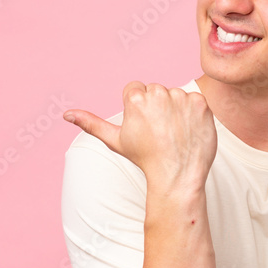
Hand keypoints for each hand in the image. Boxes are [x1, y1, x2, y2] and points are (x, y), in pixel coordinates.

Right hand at [63, 81, 216, 189]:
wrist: (177, 176)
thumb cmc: (144, 159)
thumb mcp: (115, 140)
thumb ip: (91, 123)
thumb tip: (66, 114)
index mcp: (136, 99)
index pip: (135, 90)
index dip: (138, 110)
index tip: (144, 127)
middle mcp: (159, 93)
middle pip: (155, 91)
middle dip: (157, 107)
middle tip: (159, 132)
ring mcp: (182, 98)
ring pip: (175, 95)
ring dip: (176, 110)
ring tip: (174, 133)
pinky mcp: (201, 103)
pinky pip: (194, 101)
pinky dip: (193, 114)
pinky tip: (188, 131)